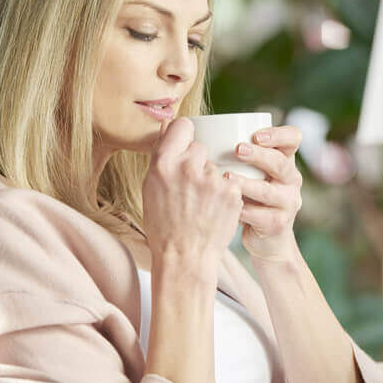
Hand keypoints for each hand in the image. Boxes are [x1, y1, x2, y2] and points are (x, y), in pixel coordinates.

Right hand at [142, 117, 243, 264]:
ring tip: (202, 204)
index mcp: (163, 164)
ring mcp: (212, 179)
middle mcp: (188, 167)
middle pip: (200, 147)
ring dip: (212, 180)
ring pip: (215, 167)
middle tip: (191, 187)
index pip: (182, 125)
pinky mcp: (231, 191)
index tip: (185, 144)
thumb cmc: (163, 226)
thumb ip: (162, 157)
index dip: (184, 135)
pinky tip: (214, 210)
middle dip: (197, 162)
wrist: (185, 257)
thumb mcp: (151, 189)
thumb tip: (169, 126)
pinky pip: (229, 182)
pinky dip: (224, 193)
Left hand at [225, 125, 303, 261]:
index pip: (293, 139)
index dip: (278, 134)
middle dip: (259, 155)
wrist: (265, 238)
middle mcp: (291, 180)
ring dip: (246, 183)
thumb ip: (238, 156)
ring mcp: (288, 203)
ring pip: (269, 191)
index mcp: (285, 161)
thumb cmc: (250, 197)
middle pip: (281, 163)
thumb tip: (200, 131)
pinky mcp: (278, 224)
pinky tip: (227, 205)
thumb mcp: (250, 173)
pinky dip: (241, 210)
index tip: (255, 134)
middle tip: (237, 149)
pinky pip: (259, 216)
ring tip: (226, 177)